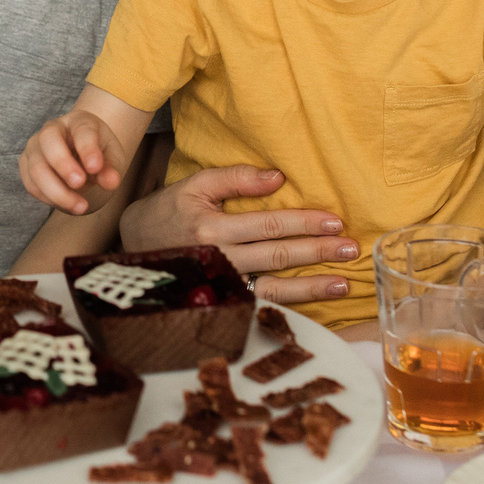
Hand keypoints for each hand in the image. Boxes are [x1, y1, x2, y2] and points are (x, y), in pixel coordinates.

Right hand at [21, 110, 128, 214]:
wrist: (81, 156)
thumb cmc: (97, 154)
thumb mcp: (111, 157)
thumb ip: (111, 168)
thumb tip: (111, 182)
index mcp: (79, 121)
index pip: (81, 130)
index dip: (87, 149)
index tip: (95, 167)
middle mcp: (52, 129)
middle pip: (49, 140)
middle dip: (63, 164)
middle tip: (80, 184)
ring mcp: (35, 146)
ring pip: (36, 167)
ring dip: (56, 191)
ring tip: (80, 207)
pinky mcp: (26, 165)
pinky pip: (31, 184)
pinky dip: (48, 198)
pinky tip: (67, 204)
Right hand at [116, 165, 359, 305]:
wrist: (133, 250)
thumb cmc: (167, 212)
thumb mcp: (194, 185)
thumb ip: (235, 178)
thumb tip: (279, 177)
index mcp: (211, 230)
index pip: (269, 225)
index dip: (304, 223)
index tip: (334, 221)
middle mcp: (218, 262)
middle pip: (277, 256)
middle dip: (317, 253)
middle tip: (351, 249)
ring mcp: (221, 287)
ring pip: (272, 289)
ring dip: (311, 287)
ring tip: (343, 283)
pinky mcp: (222, 303)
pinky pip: (259, 306)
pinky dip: (289, 306)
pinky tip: (315, 304)